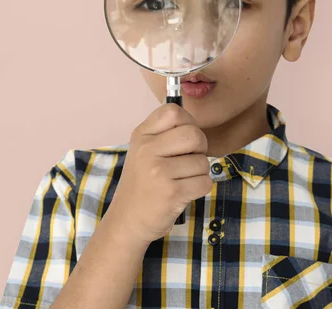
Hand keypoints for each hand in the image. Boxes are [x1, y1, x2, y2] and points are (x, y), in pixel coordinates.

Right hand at [104, 103, 212, 244]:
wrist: (127, 220)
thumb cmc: (142, 183)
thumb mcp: (143, 150)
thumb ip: (165, 133)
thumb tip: (194, 121)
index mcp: (141, 135)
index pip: (173, 111)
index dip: (188, 122)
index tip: (184, 139)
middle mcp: (147, 149)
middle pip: (194, 134)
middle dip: (200, 148)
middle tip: (189, 160)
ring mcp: (159, 171)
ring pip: (202, 161)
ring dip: (199, 172)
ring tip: (181, 180)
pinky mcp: (171, 193)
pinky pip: (204, 182)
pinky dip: (200, 188)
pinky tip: (184, 192)